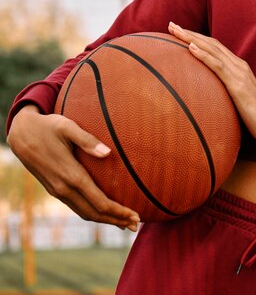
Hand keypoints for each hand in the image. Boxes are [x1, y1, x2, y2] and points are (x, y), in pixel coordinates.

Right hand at [7, 105, 139, 229]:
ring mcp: (58, 190)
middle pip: (94, 213)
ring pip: (85, 213)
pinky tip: (103, 212)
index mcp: (71, 175)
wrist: (21, 134)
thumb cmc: (48, 126)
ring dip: (106, 220)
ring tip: (124, 223)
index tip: (135, 216)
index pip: (100, 202)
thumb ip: (88, 140)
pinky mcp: (54, 189)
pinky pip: (77, 207)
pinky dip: (93, 213)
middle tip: (136, 226)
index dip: (119, 211)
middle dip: (116, 220)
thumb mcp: (67, 127)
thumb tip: (108, 153)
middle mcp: (64, 188)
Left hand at [168, 22, 255, 148]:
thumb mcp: (237, 99)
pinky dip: (204, 55)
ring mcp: (238, 72)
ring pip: (212, 49)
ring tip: (175, 31)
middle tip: (171, 25)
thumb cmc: (255, 116)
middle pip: (210, 43)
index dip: (196, 37)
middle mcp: (238, 65)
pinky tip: (191, 48)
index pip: (214, 47)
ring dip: (192, 38)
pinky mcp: (237, 84)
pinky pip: (217, 65)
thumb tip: (207, 94)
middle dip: (189, 33)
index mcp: (238, 67)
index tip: (179, 32)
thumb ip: (224, 90)